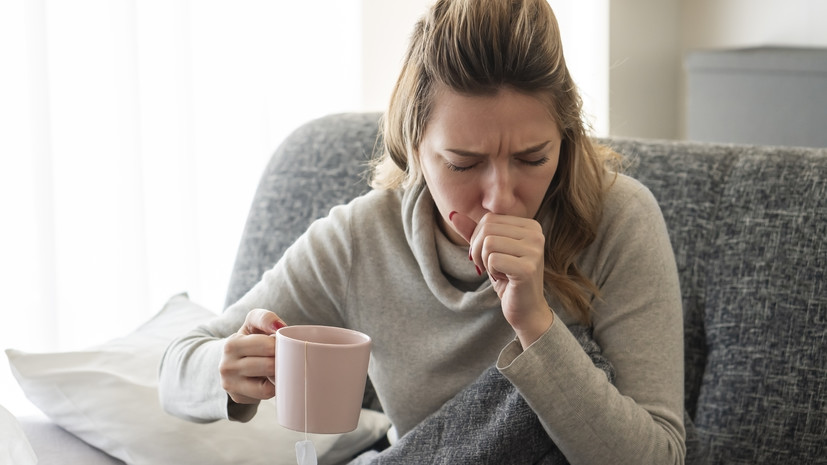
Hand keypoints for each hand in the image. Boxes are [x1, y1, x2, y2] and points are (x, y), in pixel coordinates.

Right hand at [219, 308, 286, 404]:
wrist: (231, 361)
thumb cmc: (249, 340)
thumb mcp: (252, 323)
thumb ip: (265, 318)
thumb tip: (279, 327)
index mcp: (232, 344)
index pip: (267, 346)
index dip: (280, 345)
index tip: (282, 343)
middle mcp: (226, 366)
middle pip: (269, 366)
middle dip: (282, 361)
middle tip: (285, 357)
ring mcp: (230, 384)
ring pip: (267, 386)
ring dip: (278, 376)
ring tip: (279, 367)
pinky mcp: (237, 397)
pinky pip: (264, 395)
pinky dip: (273, 388)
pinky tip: (271, 379)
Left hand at [450, 211, 553, 346]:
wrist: (525, 309)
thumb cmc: (508, 278)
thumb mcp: (489, 252)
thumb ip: (474, 232)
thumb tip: (453, 215)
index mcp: (530, 226)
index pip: (489, 219)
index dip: (478, 239)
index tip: (488, 257)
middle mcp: (536, 234)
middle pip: (487, 229)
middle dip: (478, 250)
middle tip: (488, 267)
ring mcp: (534, 251)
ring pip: (488, 243)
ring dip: (485, 262)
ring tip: (499, 272)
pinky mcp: (528, 268)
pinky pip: (492, 260)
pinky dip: (492, 272)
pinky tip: (505, 279)